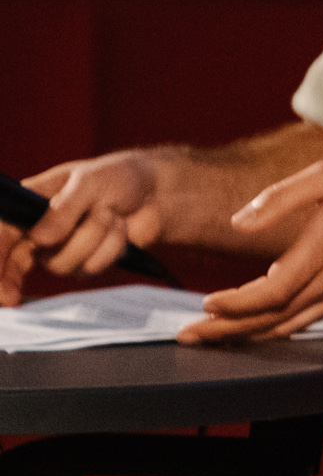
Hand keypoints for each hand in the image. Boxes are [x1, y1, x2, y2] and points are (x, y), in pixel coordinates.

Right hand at [1, 153, 167, 305]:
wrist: (154, 192)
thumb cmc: (115, 178)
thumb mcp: (88, 181)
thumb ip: (64, 208)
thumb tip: (41, 238)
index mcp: (31, 205)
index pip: (2, 235)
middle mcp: (40, 231)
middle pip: (15, 264)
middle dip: (12, 281)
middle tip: (12, 298)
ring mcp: (63, 249)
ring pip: (63, 264)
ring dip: (93, 238)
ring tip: (109, 213)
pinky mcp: (87, 262)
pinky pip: (93, 266)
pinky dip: (111, 246)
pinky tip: (120, 228)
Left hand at [178, 159, 322, 341]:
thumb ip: (280, 197)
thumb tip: (239, 224)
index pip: (275, 291)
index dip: (237, 304)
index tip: (206, 302)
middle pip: (275, 317)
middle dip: (228, 330)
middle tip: (190, 335)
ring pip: (290, 326)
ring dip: (247, 336)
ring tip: (212, 338)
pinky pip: (307, 321)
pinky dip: (275, 329)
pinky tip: (254, 328)